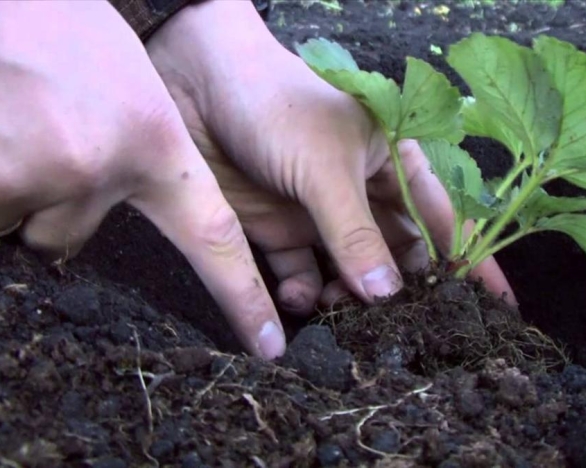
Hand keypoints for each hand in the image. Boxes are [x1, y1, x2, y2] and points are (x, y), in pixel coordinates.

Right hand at [0, 2, 285, 358]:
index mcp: (155, 144)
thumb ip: (136, 163)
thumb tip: (97, 229)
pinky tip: (0, 121)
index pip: (215, 239)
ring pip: (24, 219)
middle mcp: (104, 165)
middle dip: (50, 200)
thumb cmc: (69, 27)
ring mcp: (46, 168)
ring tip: (20, 118)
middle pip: (66, 236)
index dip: (242, 297)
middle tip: (43, 134)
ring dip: (14, 181)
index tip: (269, 345)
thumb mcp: (131, 91)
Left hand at [145, 1, 516, 315]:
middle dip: (404, 294)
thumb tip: (389, 295)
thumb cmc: (276, 103)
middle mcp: (363, 194)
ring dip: (351, 301)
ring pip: (350, 274)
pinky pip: (300, 275)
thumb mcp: (327, 167)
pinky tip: (301, 303)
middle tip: (406, 333)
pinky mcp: (277, 230)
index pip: (446, 219)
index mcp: (394, 163)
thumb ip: (356, 234)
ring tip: (346, 321)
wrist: (192, 83)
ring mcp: (321, 215)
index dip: (472, 260)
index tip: (496, 306)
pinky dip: (304, 295)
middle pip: (398, 256)